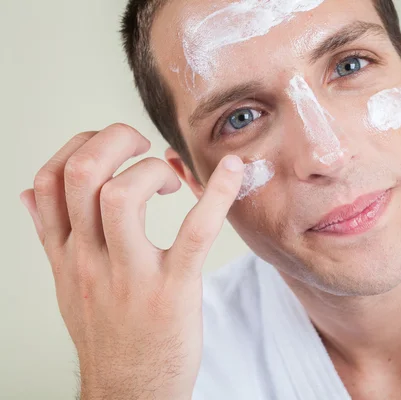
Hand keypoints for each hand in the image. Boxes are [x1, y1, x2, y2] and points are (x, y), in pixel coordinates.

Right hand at [20, 123, 243, 399]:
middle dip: (113, 139)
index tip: (111, 146)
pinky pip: (194, 230)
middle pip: (82, 175)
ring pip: (123, 196)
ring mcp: (130, 275)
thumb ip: (51, 237)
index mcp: (67, 254)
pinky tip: (234, 171)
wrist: (131, 392)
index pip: (51, 180)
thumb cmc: (108, 334)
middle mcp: (90, 259)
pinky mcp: (172, 288)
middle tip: (142, 144)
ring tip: (172, 180)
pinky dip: (217, 193)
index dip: (80, 146)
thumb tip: (31, 195)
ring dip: (151, 169)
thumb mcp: (67, 284)